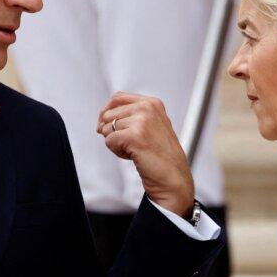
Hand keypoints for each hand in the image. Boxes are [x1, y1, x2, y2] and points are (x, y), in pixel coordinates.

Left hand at [97, 93, 193, 216]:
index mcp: (152, 103)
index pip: (117, 98)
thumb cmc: (161, 156)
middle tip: (129, 145)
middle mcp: (147, 108)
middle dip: (111, 131)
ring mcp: (142, 121)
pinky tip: (133, 156)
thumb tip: (102, 116)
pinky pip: (109, 141)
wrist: (173, 178)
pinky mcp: (134, 136)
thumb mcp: (151, 126)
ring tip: (134, 151)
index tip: (104, 126)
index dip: (106, 112)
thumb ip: (132, 115)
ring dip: (115, 143)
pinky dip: (117, 151)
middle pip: (108, 114)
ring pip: (107, 128)